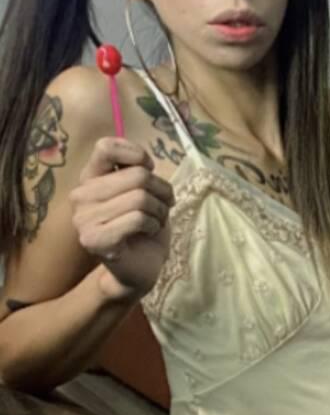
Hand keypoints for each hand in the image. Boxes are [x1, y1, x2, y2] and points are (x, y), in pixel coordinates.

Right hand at [69, 138, 174, 300]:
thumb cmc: (143, 224)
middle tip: (163, 204)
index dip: (136, 154)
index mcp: (91, 178)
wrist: (139, 266)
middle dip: (161, 189)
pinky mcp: (95, 240)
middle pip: (137, 175)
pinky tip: (148, 233)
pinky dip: (153, 225)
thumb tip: (143, 163)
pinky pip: (138, 219)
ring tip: (154, 221)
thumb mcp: (143, 190)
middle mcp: (81, 196)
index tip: (148, 169)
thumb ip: (136, 171)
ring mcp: (84, 219)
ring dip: (159, 210)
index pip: (106, 147)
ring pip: (140, 198)